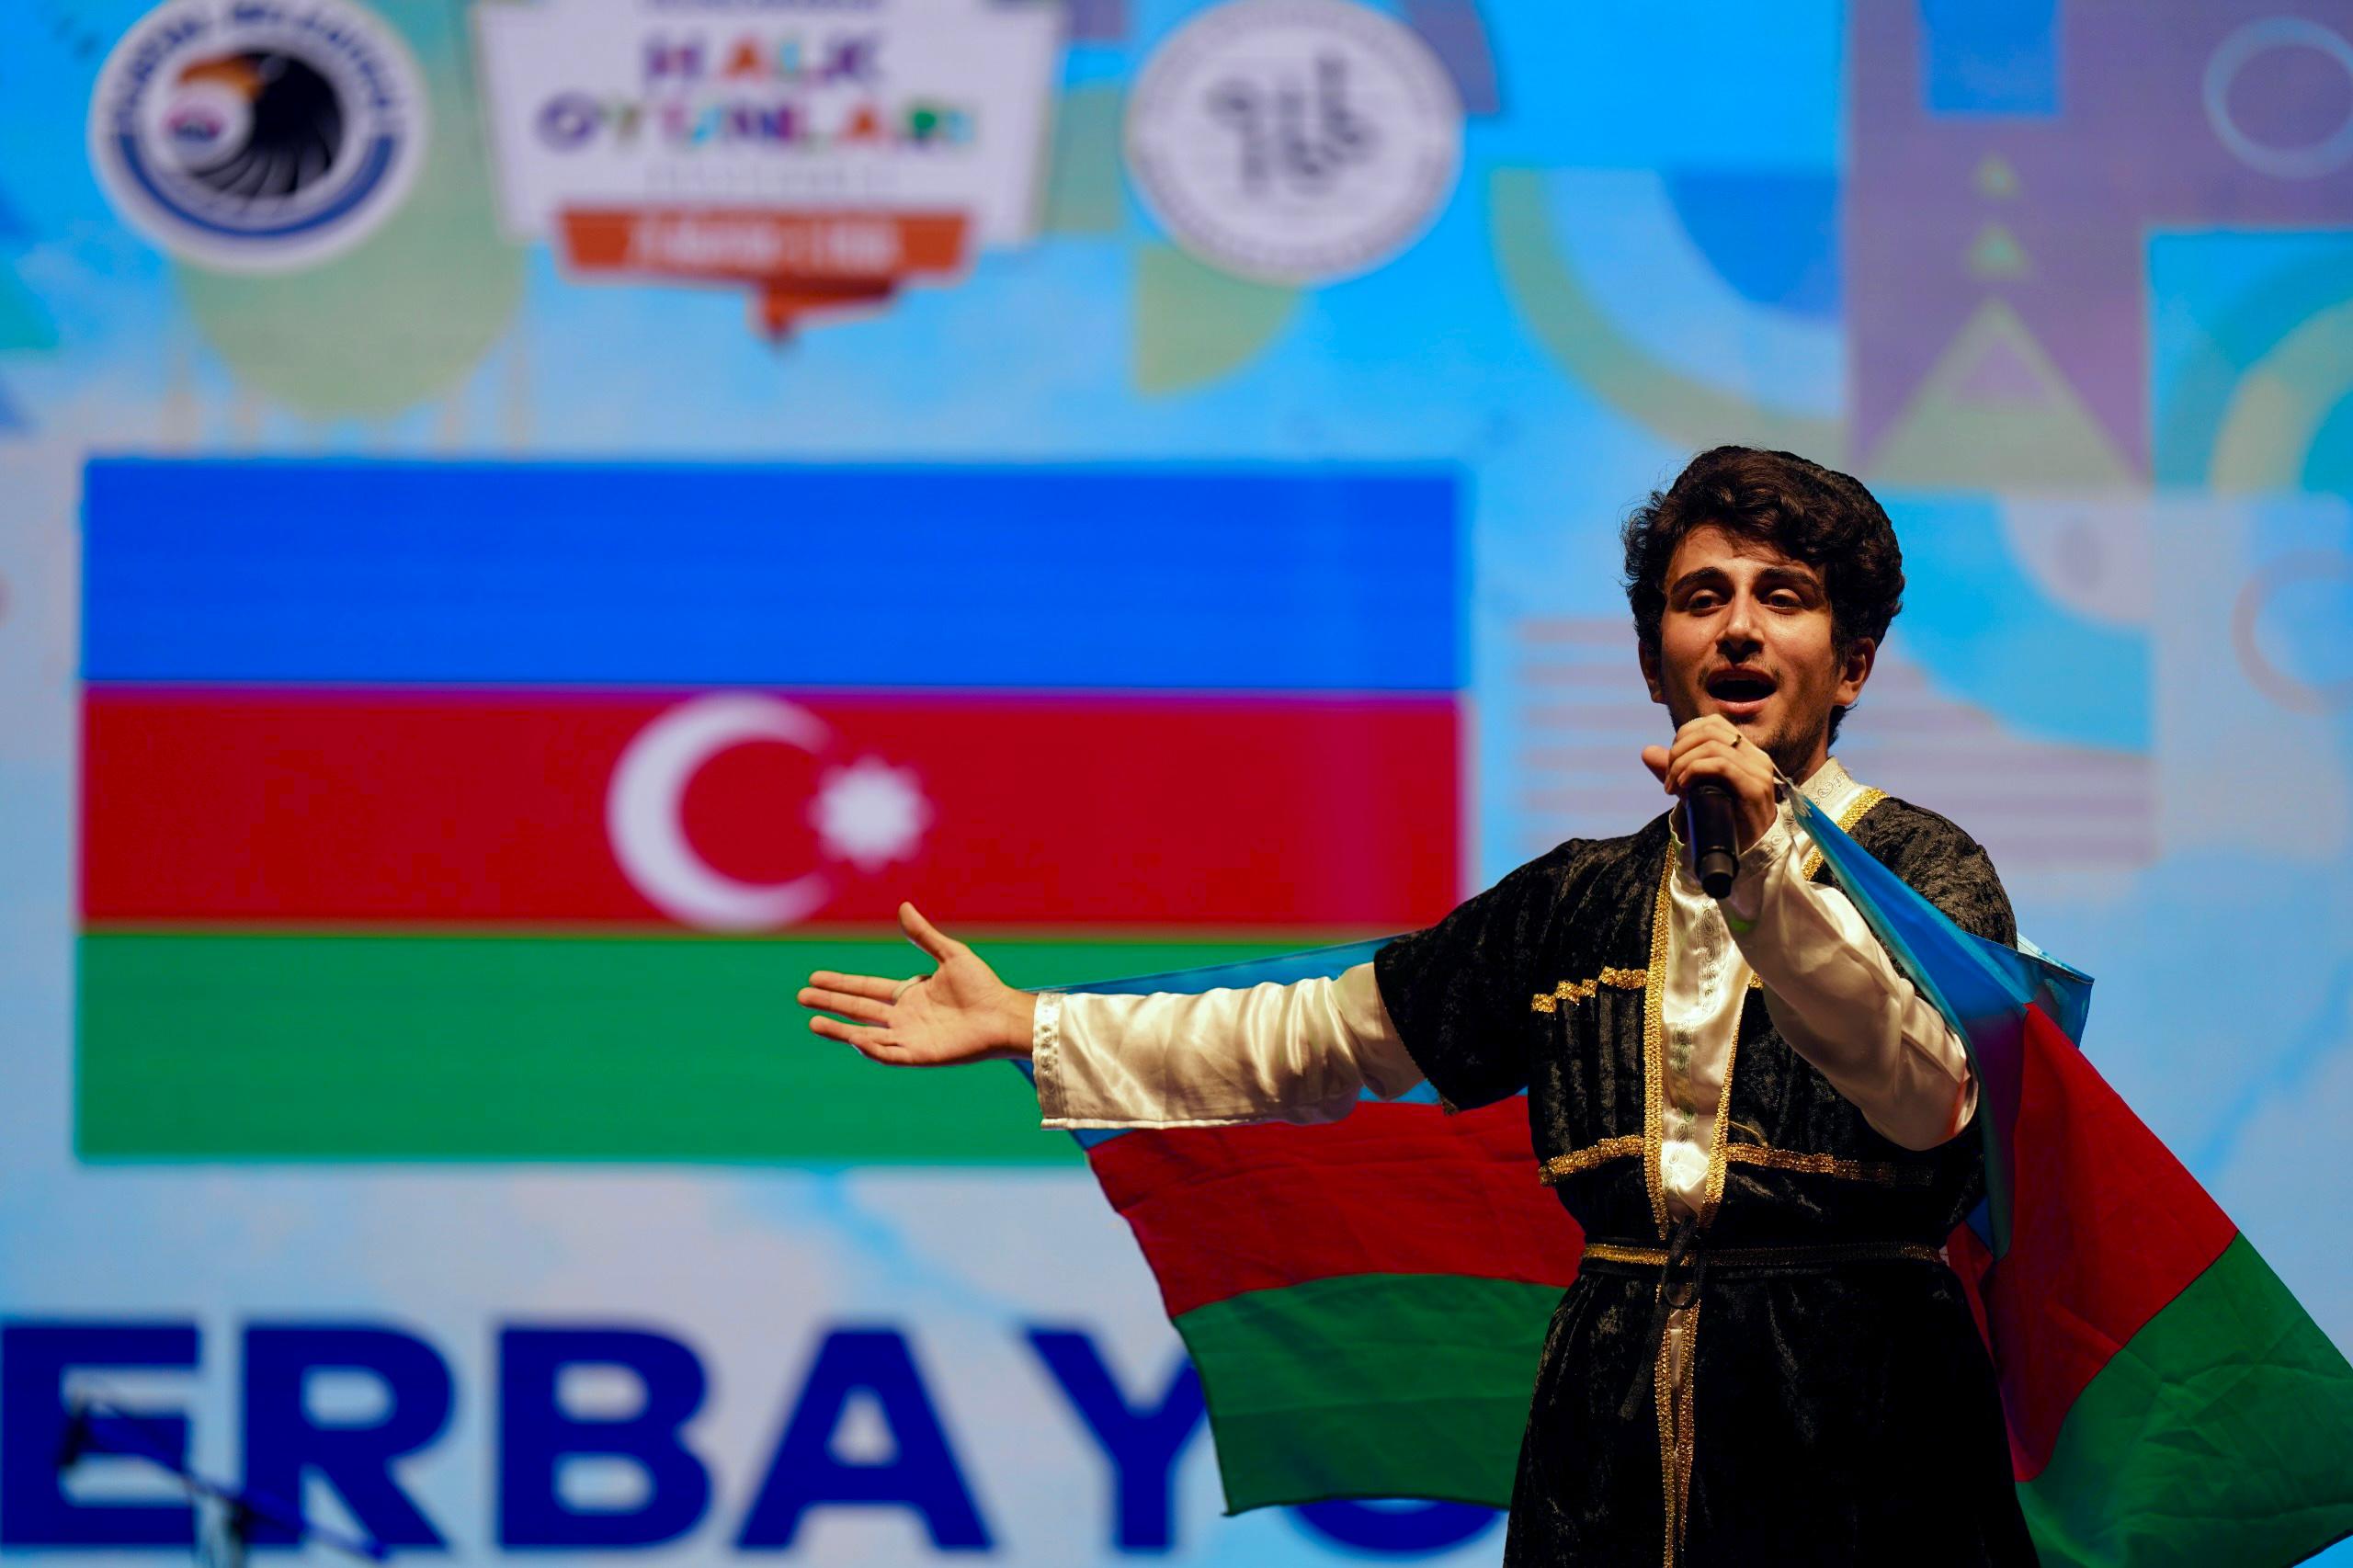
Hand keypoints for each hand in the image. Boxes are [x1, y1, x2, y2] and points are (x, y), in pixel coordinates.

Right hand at [797, 903, 1036, 1065]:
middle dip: (831, 1003)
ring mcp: (910, 1038)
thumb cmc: (983, 986)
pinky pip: (890, 1055)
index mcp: (909, 995)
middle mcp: (904, 1018)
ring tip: (813, 1023)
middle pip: (859, 1011)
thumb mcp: (950, 955)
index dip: (841, 983)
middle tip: (801, 997)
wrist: (1004, 1014)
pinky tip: (853, 1040)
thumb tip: (903, 906)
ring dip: (840, 1030)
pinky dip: (871, 1049)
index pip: (866, 989)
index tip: (815, 976)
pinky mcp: (920, 1056)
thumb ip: (924, 935)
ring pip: (866, 1035)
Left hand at [1641, 716, 1777, 851]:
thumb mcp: (1695, 791)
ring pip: (1712, 746)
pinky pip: (1721, 765)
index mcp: (1745, 751)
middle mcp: (1756, 756)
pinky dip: (1695, 771)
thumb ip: (1674, 769)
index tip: (1671, 762)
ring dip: (1683, 764)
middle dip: (1679, 750)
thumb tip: (1647, 751)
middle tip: (1668, 777)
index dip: (1684, 736)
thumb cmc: (1724, 821)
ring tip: (1673, 786)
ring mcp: (1758, 771)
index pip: (1712, 724)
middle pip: (1709, 731)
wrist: (1748, 854)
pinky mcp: (1755, 787)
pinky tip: (1684, 787)